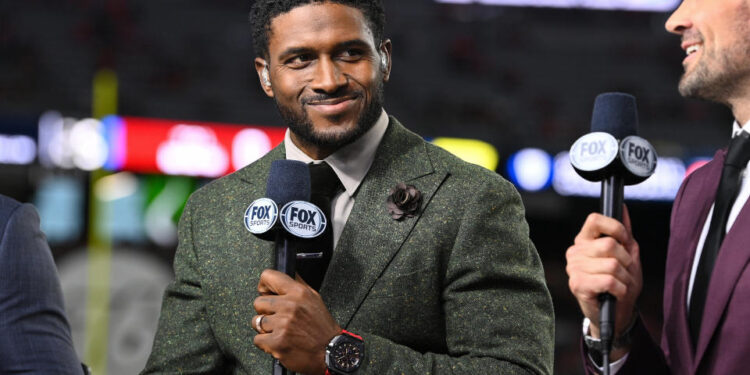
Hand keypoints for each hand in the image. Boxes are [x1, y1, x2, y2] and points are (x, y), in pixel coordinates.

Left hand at [253, 269, 341, 374]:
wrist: (330, 351)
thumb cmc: (322, 327)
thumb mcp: (314, 298)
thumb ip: (297, 284)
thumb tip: (286, 271)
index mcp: (299, 293)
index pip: (269, 276)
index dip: (264, 285)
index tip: (265, 292)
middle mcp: (290, 306)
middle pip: (258, 302)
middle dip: (265, 311)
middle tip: (278, 318)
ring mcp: (283, 324)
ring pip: (256, 321)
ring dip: (265, 328)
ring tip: (280, 331)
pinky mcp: (277, 342)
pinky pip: (257, 339)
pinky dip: (265, 343)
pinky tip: (279, 341)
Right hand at [566, 207, 641, 358]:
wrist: (615, 313)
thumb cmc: (620, 283)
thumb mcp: (627, 255)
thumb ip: (624, 233)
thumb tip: (623, 208)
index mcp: (584, 241)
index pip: (595, 220)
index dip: (615, 228)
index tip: (625, 241)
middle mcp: (575, 252)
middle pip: (609, 244)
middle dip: (626, 260)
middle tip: (624, 271)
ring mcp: (573, 268)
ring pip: (612, 264)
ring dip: (625, 278)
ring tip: (621, 284)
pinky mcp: (577, 285)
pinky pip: (608, 281)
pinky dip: (620, 289)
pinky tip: (615, 293)